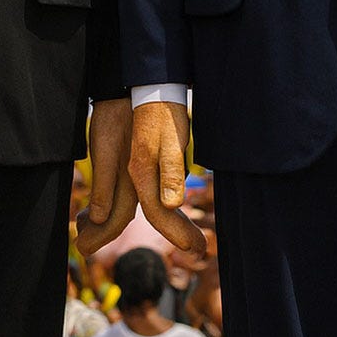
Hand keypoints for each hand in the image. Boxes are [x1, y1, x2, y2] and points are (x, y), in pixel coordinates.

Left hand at [75, 97, 136, 256]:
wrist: (134, 91)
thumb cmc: (116, 117)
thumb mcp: (105, 148)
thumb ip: (106, 183)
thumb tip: (101, 218)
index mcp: (131, 182)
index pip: (115, 221)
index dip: (99, 238)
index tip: (82, 248)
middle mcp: (136, 182)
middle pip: (117, 219)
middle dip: (99, 235)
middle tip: (81, 244)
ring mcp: (135, 174)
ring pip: (118, 208)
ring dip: (99, 223)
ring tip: (81, 225)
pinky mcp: (130, 163)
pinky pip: (117, 194)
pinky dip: (102, 206)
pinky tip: (92, 208)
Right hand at [129, 101, 205, 254]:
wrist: (146, 86)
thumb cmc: (161, 111)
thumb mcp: (169, 139)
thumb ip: (169, 171)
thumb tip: (170, 204)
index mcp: (142, 174)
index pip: (158, 214)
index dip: (178, 233)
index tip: (197, 249)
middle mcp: (136, 176)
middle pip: (153, 215)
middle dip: (177, 233)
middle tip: (200, 250)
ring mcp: (136, 169)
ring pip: (149, 206)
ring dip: (172, 224)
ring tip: (193, 238)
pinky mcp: (141, 161)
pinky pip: (148, 194)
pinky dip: (164, 207)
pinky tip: (174, 208)